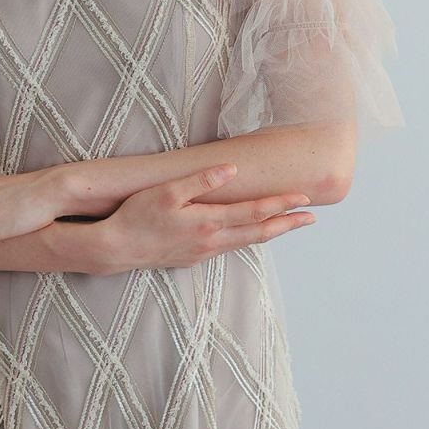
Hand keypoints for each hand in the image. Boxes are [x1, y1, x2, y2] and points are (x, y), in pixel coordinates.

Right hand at [96, 163, 314, 273]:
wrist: (116, 249)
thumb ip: (200, 181)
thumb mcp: (167, 191)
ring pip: (246, 242)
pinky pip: (229, 247)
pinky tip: (250, 233)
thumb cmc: (137, 216)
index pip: (254, 213)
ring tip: (288, 224)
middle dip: (287, 224)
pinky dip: (248, 239)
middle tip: (312, 218)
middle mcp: (211, 241)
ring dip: (270, 232)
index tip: (304, 199)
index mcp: (208, 222)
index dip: (281, 205)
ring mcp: (203, 253)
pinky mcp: (193, 258)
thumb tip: (231, 170)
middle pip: (259, 233)